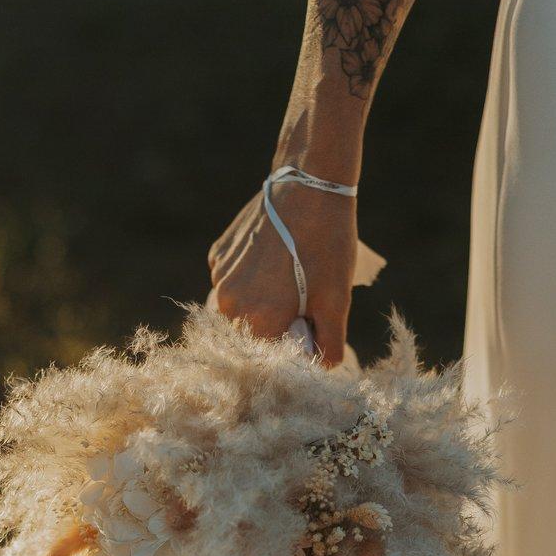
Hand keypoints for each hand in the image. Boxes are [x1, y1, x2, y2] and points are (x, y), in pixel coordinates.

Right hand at [207, 179, 357, 365]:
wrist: (308, 187)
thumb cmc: (326, 246)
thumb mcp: (337, 301)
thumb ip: (330, 345)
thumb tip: (323, 368)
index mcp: (258, 321)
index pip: (269, 357)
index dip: (290, 349)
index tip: (307, 331)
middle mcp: (229, 304)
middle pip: (250, 335)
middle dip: (273, 328)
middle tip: (302, 304)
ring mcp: (220, 277)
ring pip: (239, 309)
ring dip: (260, 304)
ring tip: (288, 279)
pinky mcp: (218, 255)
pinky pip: (232, 282)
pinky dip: (250, 280)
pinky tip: (273, 260)